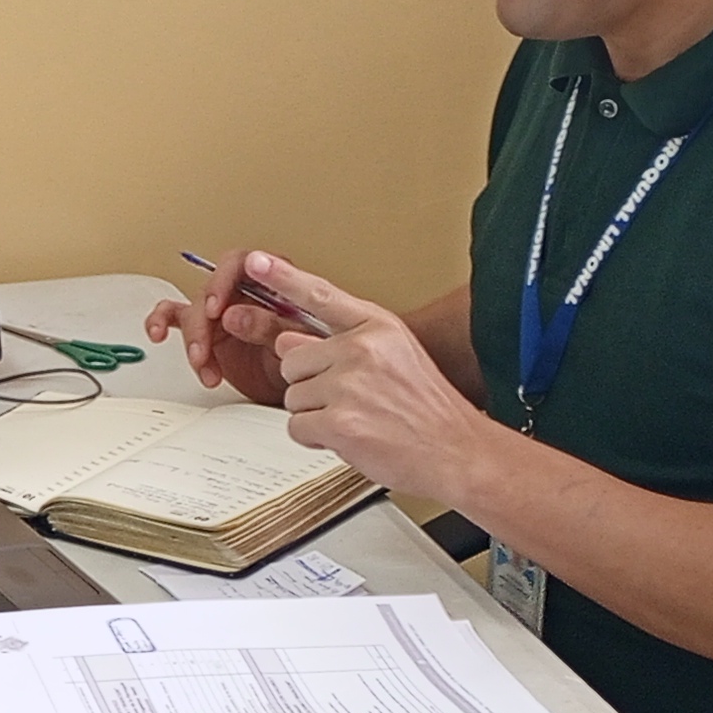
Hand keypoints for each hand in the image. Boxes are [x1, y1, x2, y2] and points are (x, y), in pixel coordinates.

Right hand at [141, 255, 300, 407]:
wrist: (299, 389)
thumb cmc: (307, 360)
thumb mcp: (298, 343)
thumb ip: (270, 327)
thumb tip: (235, 316)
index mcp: (273, 284)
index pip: (243, 264)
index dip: (225, 281)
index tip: (217, 305)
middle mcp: (244, 293)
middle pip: (212, 290)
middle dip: (204, 318)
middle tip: (205, 342)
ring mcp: (222, 312)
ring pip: (193, 311)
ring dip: (193, 338)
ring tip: (202, 364)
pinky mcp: (207, 331)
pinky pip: (176, 318)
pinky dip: (160, 323)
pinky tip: (157, 334)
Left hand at [255, 253, 486, 497]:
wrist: (456, 451)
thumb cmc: (428, 409)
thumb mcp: (397, 355)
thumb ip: (345, 342)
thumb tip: (292, 339)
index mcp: (378, 327)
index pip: (321, 295)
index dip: (284, 278)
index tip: (256, 261)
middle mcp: (362, 349)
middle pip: (292, 359)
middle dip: (310, 384)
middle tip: (349, 399)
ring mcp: (349, 384)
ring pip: (293, 396)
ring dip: (315, 414)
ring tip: (356, 419)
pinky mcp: (339, 422)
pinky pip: (297, 427)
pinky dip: (316, 439)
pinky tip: (350, 438)